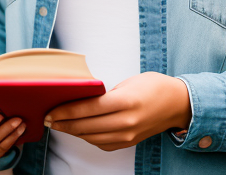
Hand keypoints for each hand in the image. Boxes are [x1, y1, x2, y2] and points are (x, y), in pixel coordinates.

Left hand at [44, 72, 190, 151]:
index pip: (89, 108)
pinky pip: (102, 143)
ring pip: (91, 137)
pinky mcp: (128, 143)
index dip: (67, 110)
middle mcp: (126, 122)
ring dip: (72, 131)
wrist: (177, 104)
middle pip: (86, 126)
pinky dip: (87, 137)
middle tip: (48, 118)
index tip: (52, 109)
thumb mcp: (129, 82)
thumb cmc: (153, 86)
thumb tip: (82, 99)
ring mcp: (128, 135)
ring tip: (58, 124)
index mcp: (126, 102)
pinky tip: (78, 130)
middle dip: (64, 122)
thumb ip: (106, 93)